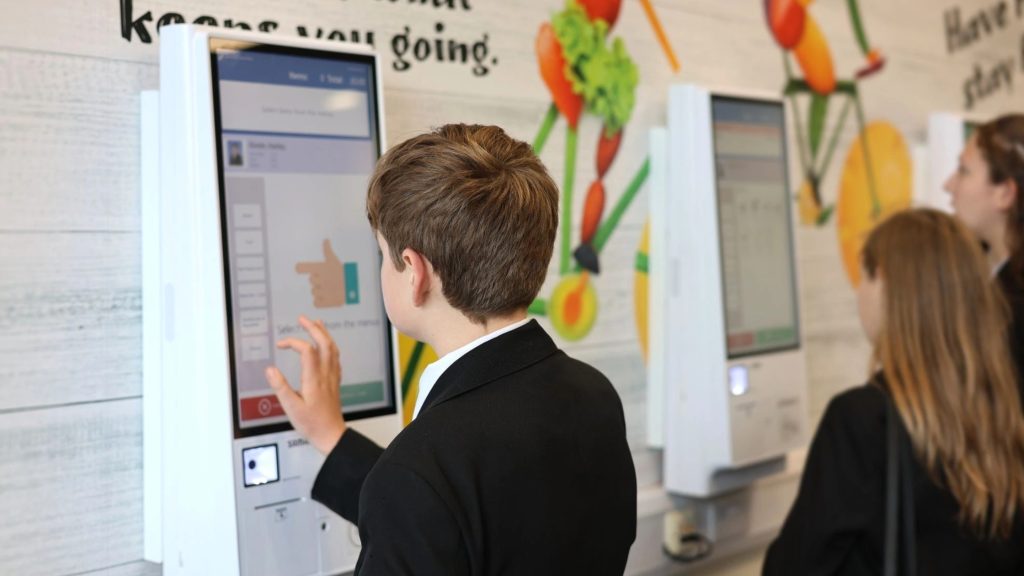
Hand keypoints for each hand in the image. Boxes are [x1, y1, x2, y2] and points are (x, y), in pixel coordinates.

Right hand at [265, 316, 346, 453]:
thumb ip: (280, 387)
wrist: (331, 434)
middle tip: (302, 319)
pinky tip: (326, 345)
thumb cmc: (312, 424)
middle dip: (313, 328)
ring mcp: (332, 377)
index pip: (307, 351)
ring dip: (324, 334)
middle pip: (324, 343)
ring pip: (333, 349)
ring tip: (316, 323)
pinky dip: (330, 346)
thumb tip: (270, 369)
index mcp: (314, 379)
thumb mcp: (291, 408)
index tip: (281, 344)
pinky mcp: (335, 382)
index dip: (294, 342)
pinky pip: (335, 358)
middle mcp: (326, 375)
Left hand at [296, 240, 345, 308]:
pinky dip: (320, 301)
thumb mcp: (334, 260)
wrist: (353, 288)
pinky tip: (328, 297)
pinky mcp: (325, 302)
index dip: (301, 268)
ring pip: (314, 292)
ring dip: (321, 291)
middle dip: (319, 281)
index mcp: (320, 269)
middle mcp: (319, 280)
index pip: (302, 267)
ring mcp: (322, 291)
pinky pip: (316, 303)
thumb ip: (327, 250)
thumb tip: (326, 239)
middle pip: (311, 281)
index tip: (299, 268)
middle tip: (330, 280)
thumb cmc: (343, 272)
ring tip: (331, 288)